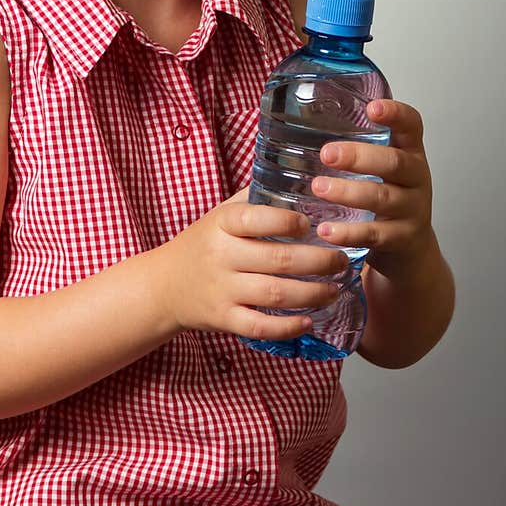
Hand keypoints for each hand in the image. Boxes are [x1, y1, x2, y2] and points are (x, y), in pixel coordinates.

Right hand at [154, 186, 351, 340]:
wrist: (165, 285)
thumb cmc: (203, 243)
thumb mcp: (221, 214)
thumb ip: (255, 198)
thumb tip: (300, 179)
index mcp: (223, 223)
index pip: (257, 218)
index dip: (288, 222)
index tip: (312, 224)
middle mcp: (222, 255)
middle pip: (278, 259)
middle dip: (318, 261)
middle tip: (341, 260)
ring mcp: (223, 289)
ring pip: (275, 294)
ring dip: (312, 293)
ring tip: (334, 288)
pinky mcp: (224, 319)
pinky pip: (260, 326)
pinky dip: (287, 327)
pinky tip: (308, 320)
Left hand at [310, 99, 434, 278]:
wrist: (410, 246)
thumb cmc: (386, 197)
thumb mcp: (380, 168)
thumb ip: (356, 148)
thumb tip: (297, 122)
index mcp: (409, 153)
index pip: (411, 126)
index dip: (396, 115)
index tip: (373, 108)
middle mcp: (415, 178)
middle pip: (395, 162)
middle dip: (359, 156)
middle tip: (326, 154)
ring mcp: (412, 209)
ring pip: (382, 198)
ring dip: (348, 192)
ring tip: (319, 187)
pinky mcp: (401, 239)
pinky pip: (374, 234)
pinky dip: (349, 233)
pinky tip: (327, 230)